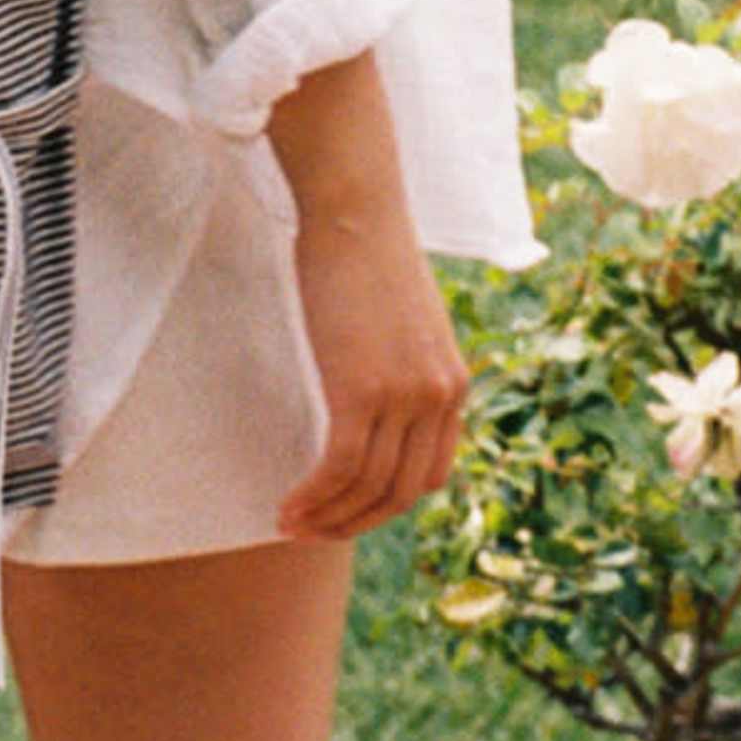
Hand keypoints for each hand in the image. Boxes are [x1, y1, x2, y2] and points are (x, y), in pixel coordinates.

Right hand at [275, 194, 470, 541]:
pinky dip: (314, 496)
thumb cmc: (366, 255)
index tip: (347, 512)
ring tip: (289, 524)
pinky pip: (340, 466)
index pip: (430, 476)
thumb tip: (371, 402)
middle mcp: (439, 397)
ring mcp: (405, 396)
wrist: (356, 210)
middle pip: (402, 492)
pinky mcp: (364, 390)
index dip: (387, 506)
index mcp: (454, 385)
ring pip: (368, 486)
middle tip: (312, 529)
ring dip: (327, 516)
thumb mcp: (402, 324)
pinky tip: (286, 506)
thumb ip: (401, 369)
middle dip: (355, 522)